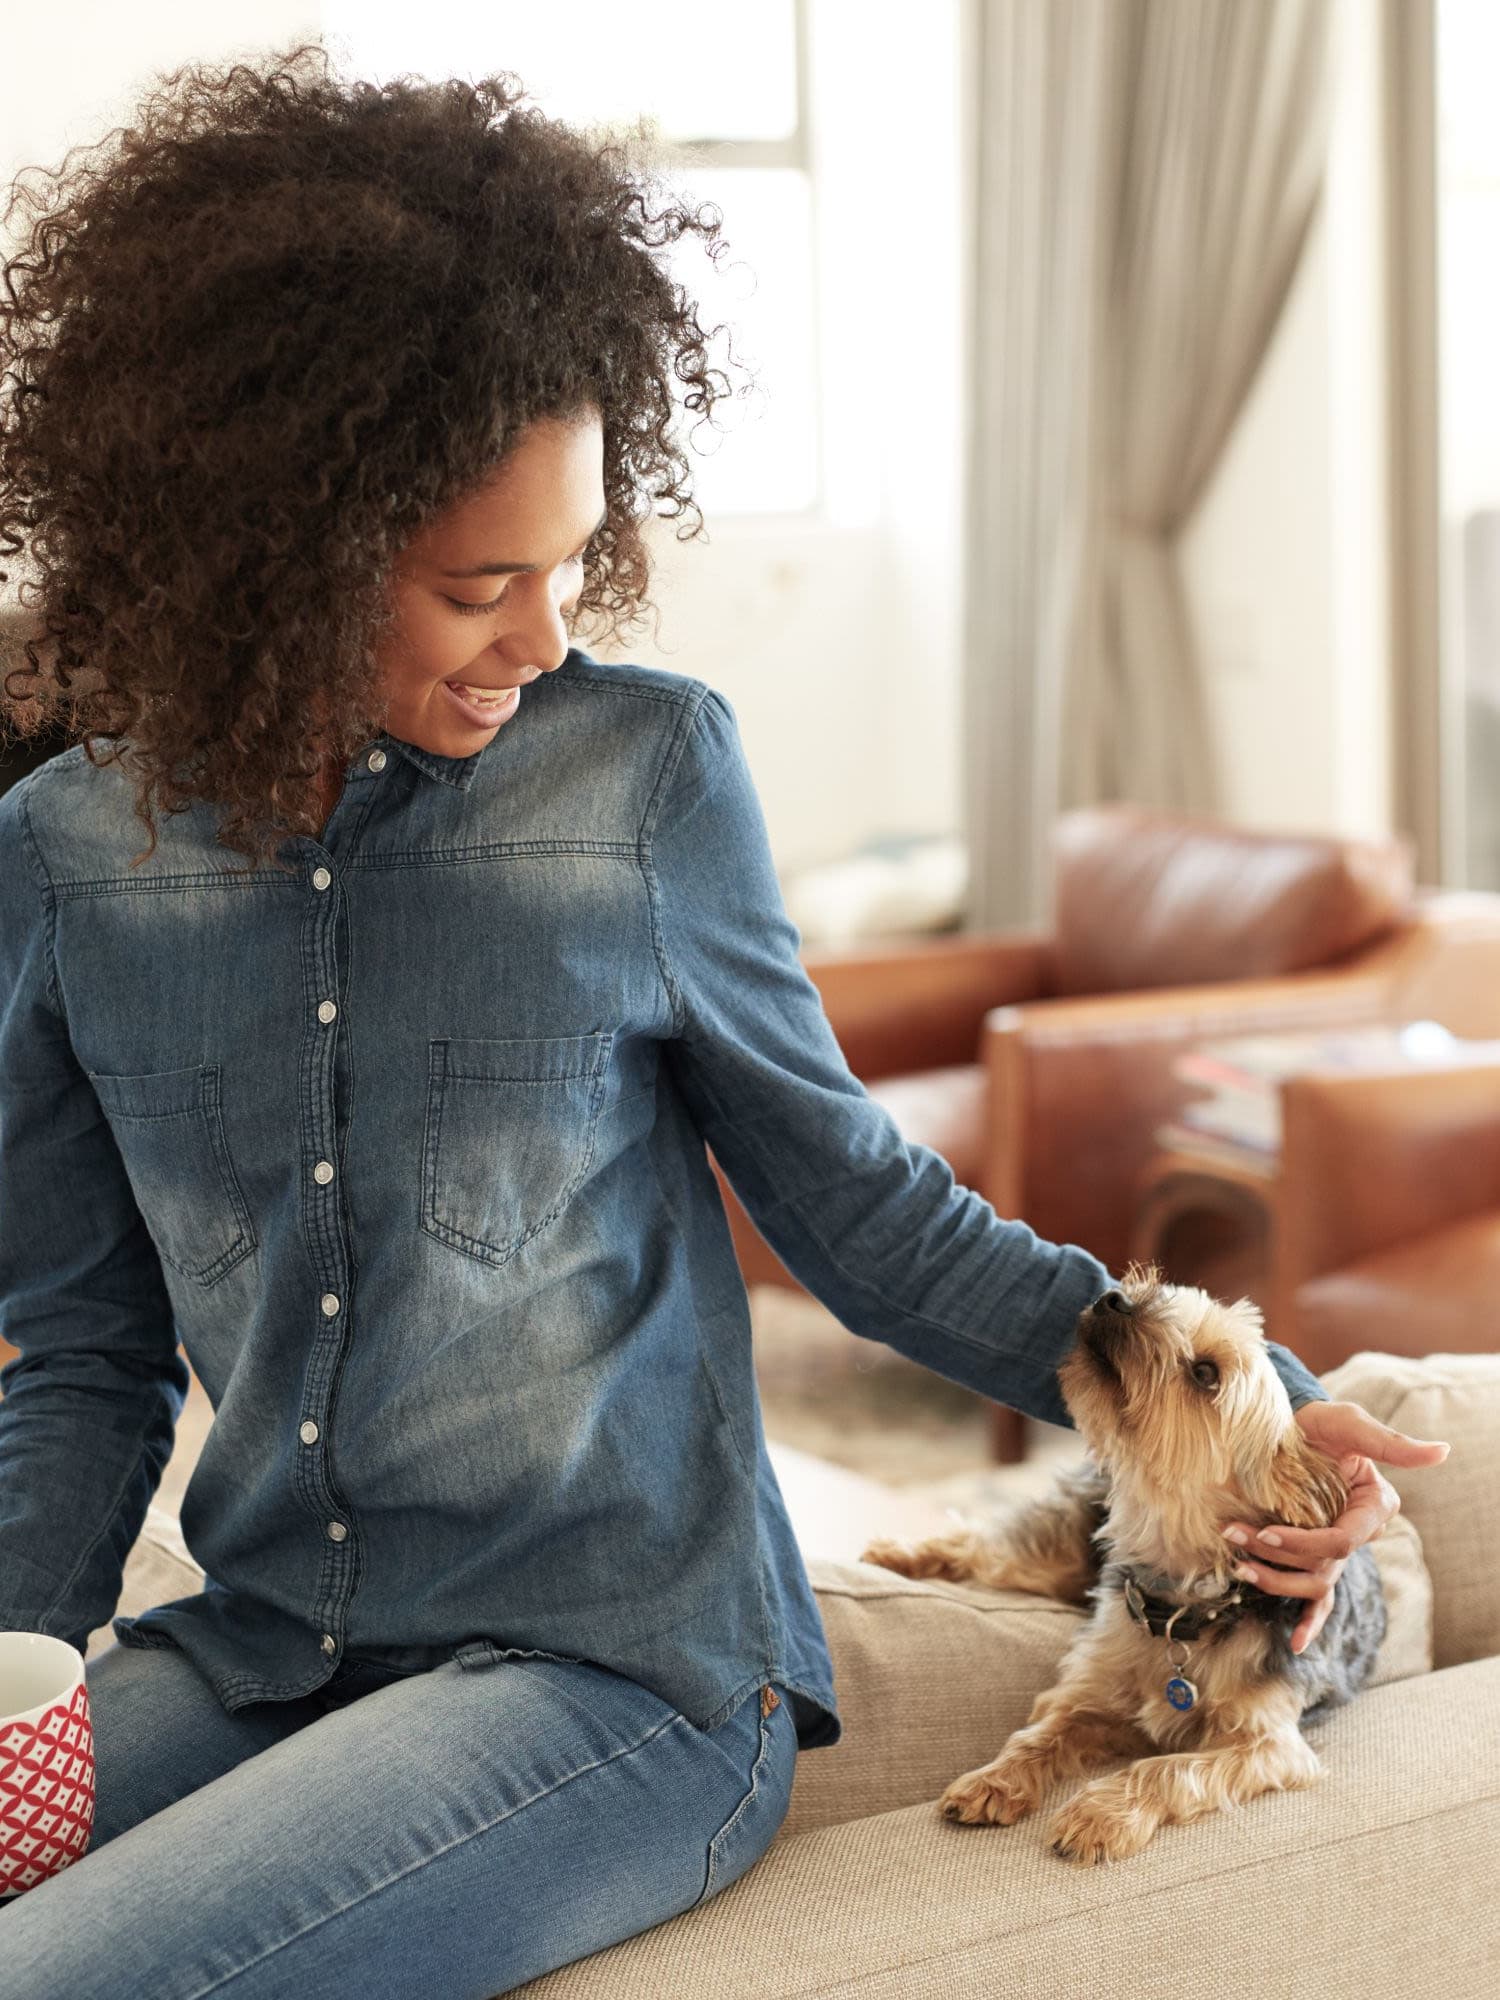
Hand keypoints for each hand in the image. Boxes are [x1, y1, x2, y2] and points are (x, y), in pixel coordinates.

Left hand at [1220, 1399, 1450, 1655]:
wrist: (1294, 1424)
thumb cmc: (1324, 1422)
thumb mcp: (1352, 1425)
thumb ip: (1391, 1444)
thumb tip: (1441, 1452)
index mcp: (1373, 1508)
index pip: (1341, 1541)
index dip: (1303, 1543)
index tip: (1265, 1534)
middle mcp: (1358, 1532)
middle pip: (1323, 1565)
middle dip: (1277, 1559)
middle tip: (1236, 1539)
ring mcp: (1337, 1547)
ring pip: (1314, 1582)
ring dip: (1276, 1581)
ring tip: (1240, 1568)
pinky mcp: (1316, 1553)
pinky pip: (1319, 1597)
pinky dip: (1310, 1621)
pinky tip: (1296, 1643)